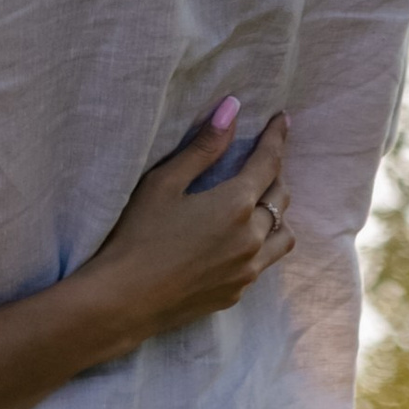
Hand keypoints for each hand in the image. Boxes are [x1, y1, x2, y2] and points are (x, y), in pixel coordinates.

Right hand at [67, 100, 292, 352]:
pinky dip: (263, 243)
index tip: (282, 120)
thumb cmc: (138, 235)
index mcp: (236, 205)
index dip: (276, 138)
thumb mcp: (164, 183)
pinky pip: (265, 262)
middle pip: (280, 197)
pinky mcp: (237, 292)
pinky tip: (241, 241)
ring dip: (277, 214)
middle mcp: (252, 238)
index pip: (268, 163)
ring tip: (261, 203)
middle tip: (264, 159)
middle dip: (275, 173)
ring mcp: (248, 270)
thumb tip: (232, 108)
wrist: (125, 301)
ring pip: (283, 235)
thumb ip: (203, 146)